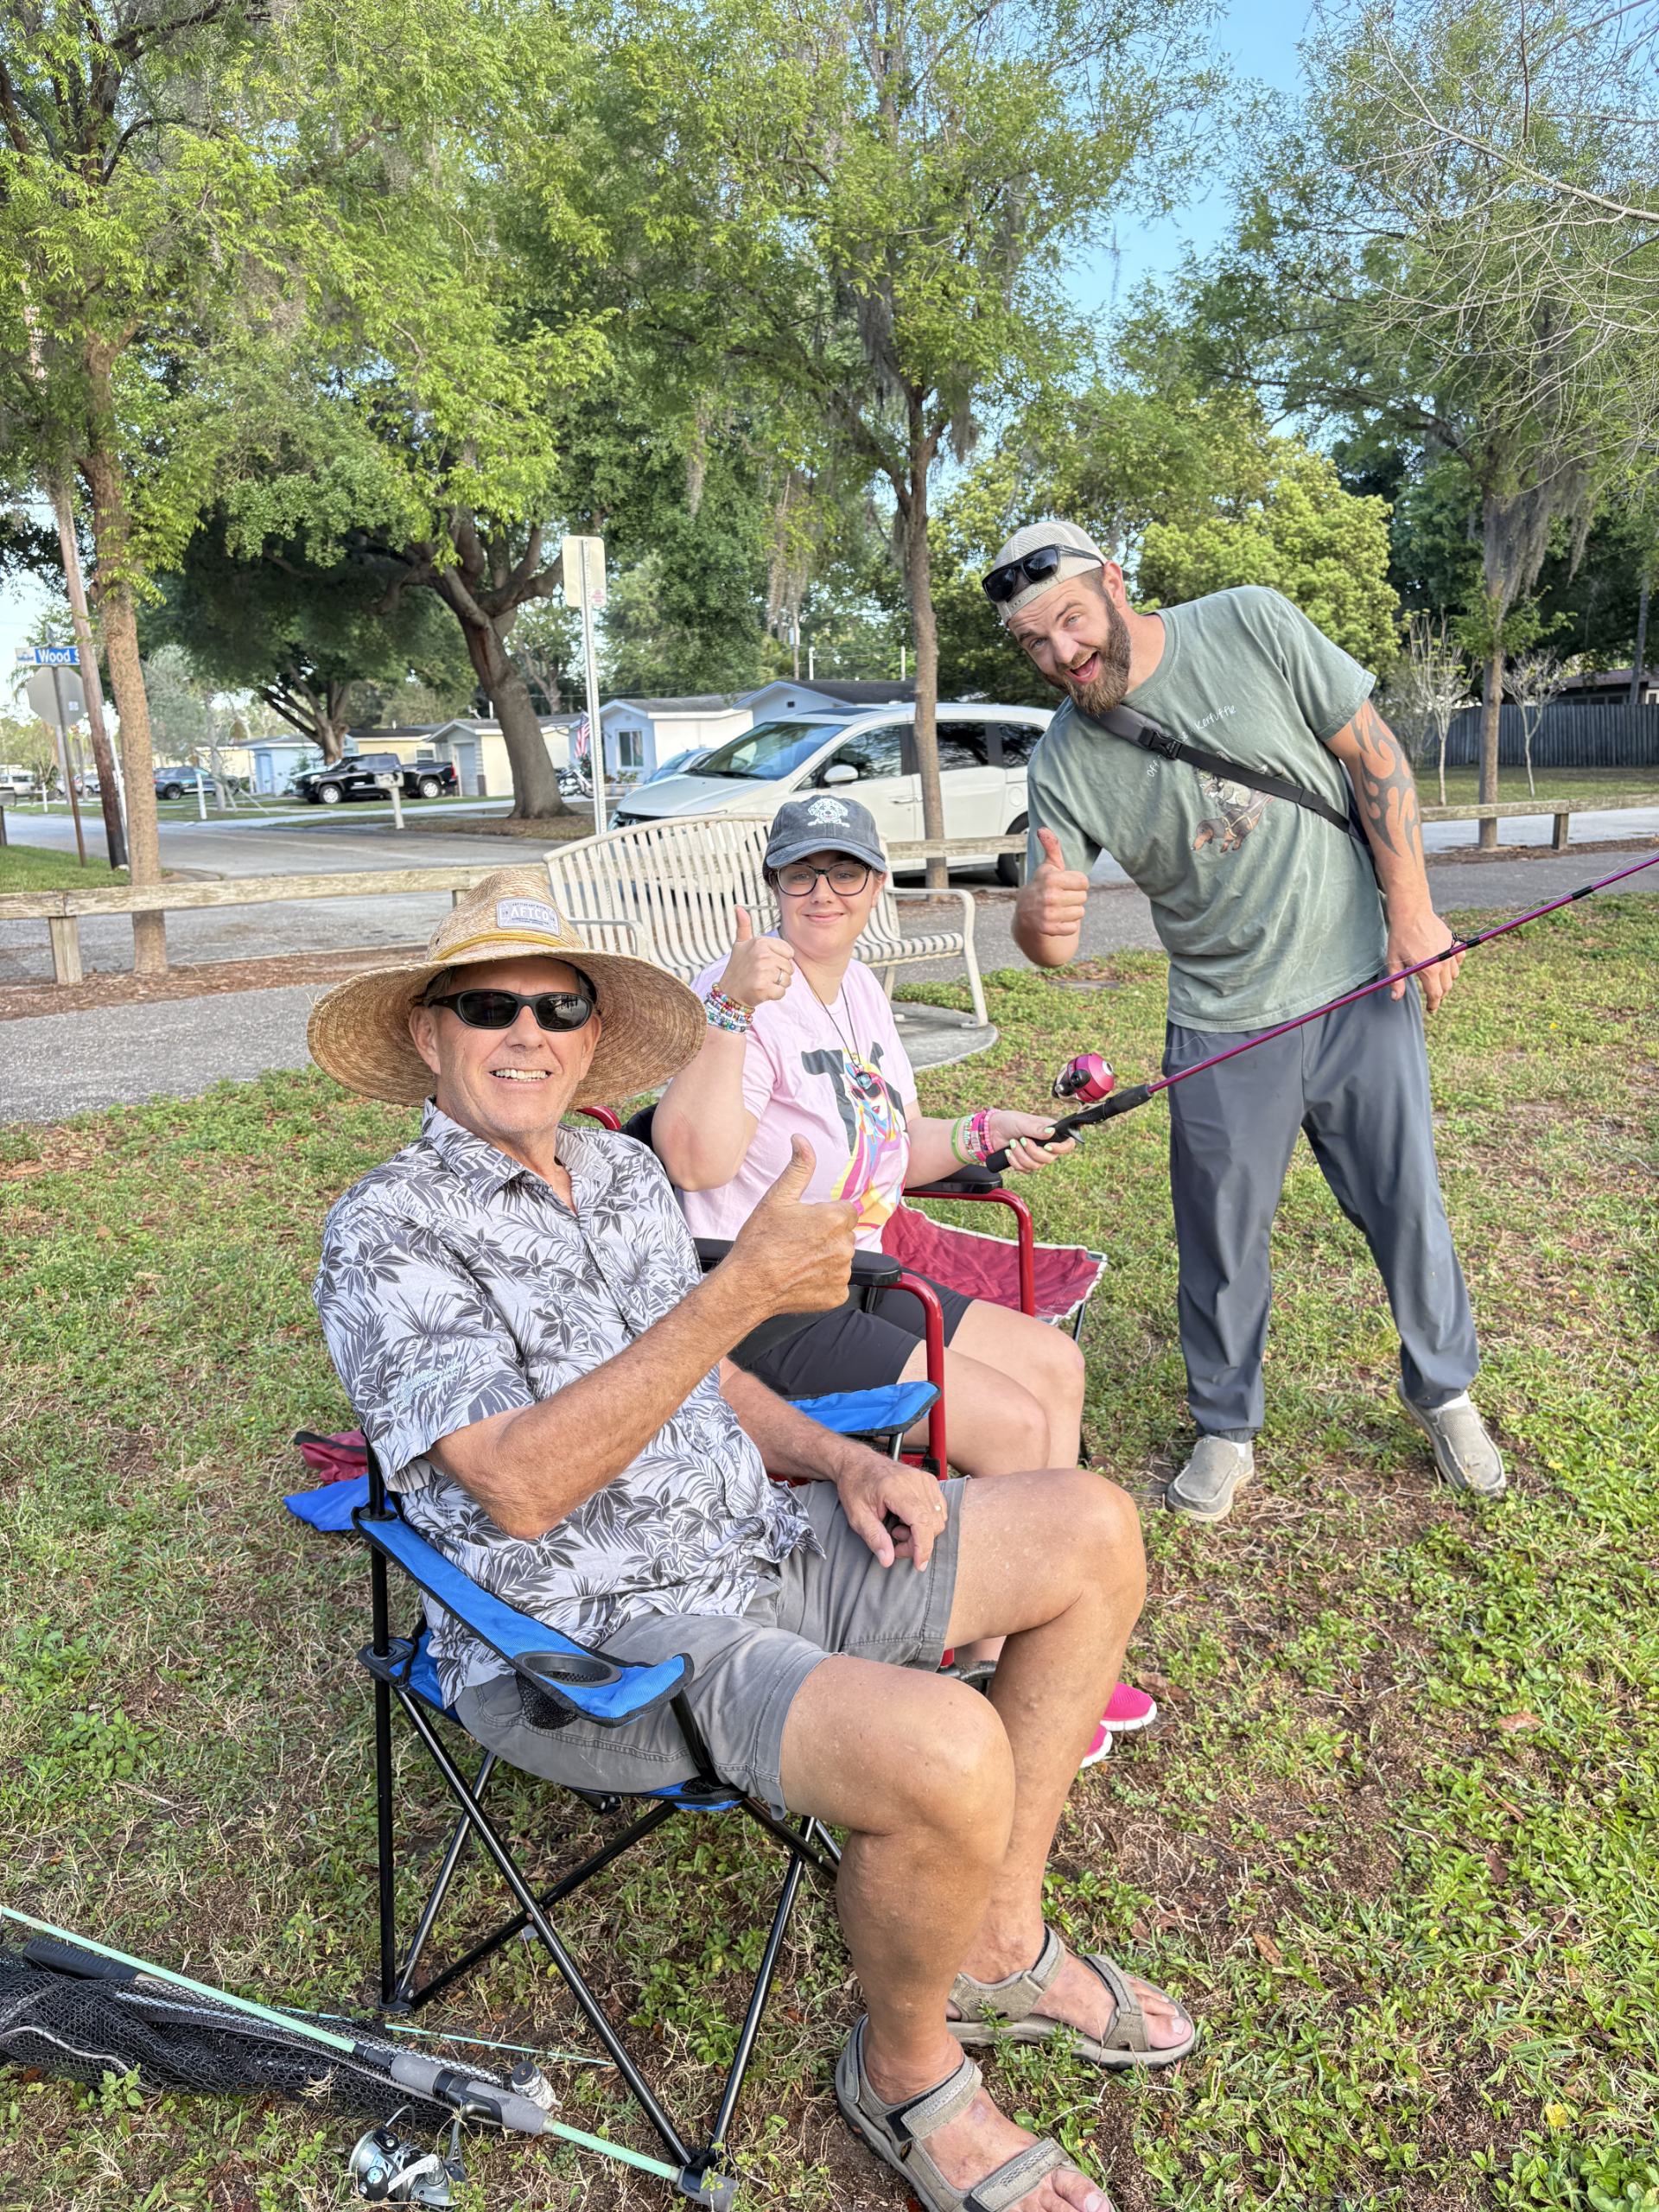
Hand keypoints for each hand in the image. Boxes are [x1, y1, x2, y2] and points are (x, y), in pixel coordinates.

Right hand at [718, 906, 794, 1009]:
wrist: (728, 992)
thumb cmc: (737, 968)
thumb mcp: (740, 944)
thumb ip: (743, 925)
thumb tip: (738, 907)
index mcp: (761, 942)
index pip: (789, 953)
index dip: (779, 960)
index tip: (765, 962)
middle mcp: (763, 955)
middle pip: (789, 967)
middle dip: (779, 974)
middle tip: (762, 974)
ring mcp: (763, 972)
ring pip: (787, 980)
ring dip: (777, 984)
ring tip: (762, 982)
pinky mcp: (764, 988)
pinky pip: (781, 992)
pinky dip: (774, 995)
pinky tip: (762, 991)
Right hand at [722, 1138, 854, 1318]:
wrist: (748, 1285)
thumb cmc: (759, 1243)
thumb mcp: (777, 1198)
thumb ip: (798, 1167)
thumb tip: (802, 1141)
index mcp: (834, 1219)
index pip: (845, 1210)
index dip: (824, 1215)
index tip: (806, 1223)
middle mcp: (844, 1246)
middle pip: (843, 1234)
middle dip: (826, 1235)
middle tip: (798, 1241)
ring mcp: (842, 1273)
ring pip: (840, 1258)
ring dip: (825, 1257)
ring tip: (797, 1260)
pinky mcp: (837, 1294)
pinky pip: (836, 1282)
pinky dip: (823, 1280)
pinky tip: (801, 1276)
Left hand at [832, 1446, 949, 1570]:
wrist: (857, 1462)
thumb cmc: (855, 1485)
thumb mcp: (857, 1515)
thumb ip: (874, 1538)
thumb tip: (887, 1560)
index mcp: (896, 1488)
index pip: (922, 1521)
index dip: (923, 1547)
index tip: (919, 1564)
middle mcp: (915, 1481)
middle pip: (933, 1523)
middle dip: (917, 1542)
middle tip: (894, 1542)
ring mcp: (924, 1479)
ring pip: (939, 1518)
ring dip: (922, 1532)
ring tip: (898, 1528)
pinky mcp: (928, 1481)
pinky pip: (939, 1508)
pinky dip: (926, 1521)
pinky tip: (907, 1520)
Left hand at [987, 1109, 1075, 1171]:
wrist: (993, 1130)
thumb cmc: (1010, 1122)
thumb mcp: (1023, 1122)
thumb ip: (1037, 1129)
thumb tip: (1051, 1132)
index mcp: (1051, 1132)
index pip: (1067, 1145)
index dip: (1060, 1149)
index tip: (1046, 1147)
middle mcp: (1047, 1145)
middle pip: (1050, 1159)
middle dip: (1032, 1152)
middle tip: (1021, 1140)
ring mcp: (1037, 1155)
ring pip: (1036, 1166)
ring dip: (1021, 1156)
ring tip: (1012, 1144)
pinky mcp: (1026, 1163)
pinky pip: (1025, 1170)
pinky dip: (1015, 1162)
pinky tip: (1008, 1152)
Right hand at [1015, 827, 1088, 949]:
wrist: (1025, 913)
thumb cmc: (1043, 886)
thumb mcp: (1048, 866)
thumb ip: (1051, 847)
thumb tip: (1042, 830)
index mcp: (1051, 879)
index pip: (1084, 882)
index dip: (1077, 883)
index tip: (1066, 884)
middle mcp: (1049, 896)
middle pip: (1083, 897)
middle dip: (1074, 897)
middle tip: (1061, 897)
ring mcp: (1048, 914)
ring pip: (1080, 913)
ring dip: (1072, 911)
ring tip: (1059, 908)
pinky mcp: (1049, 929)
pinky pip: (1073, 928)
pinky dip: (1067, 925)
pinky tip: (1057, 919)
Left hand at [1386, 904, 1463, 1011]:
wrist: (1412, 913)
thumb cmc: (1400, 937)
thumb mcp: (1393, 961)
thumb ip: (1397, 981)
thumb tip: (1395, 998)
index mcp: (1428, 970)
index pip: (1435, 995)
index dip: (1433, 1004)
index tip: (1430, 1009)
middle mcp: (1443, 963)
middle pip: (1446, 987)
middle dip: (1439, 994)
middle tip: (1431, 996)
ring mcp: (1450, 952)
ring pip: (1454, 975)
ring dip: (1446, 980)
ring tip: (1435, 980)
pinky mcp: (1454, 943)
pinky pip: (1459, 960)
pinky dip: (1454, 965)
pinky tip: (1444, 964)